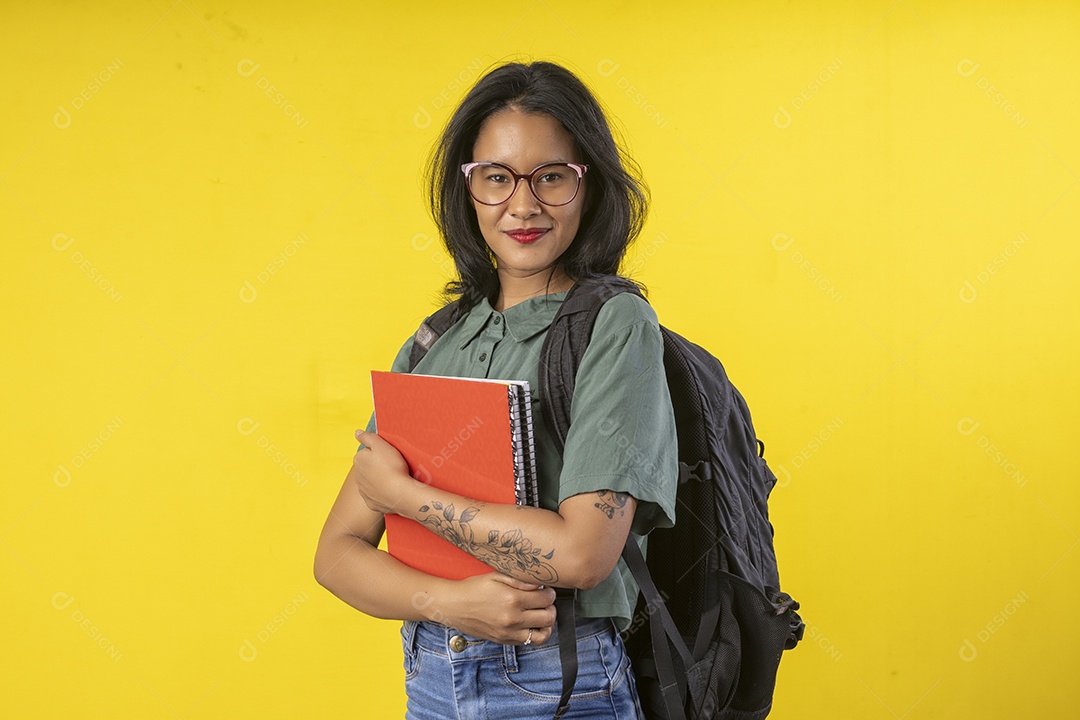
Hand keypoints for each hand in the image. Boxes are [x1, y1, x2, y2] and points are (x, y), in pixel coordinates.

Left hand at [351, 429, 413, 514]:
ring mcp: (364, 491)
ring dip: (379, 480)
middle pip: (368, 468)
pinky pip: (376, 496)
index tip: (389, 456)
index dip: (379, 453)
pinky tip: (391, 491)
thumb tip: (357, 432)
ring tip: (393, 479)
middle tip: (392, 467)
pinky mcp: (371, 503)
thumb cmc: (392, 467)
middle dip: (377, 467)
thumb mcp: (381, 445)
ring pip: (371, 482)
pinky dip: (382, 494)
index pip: (367, 452)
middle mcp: (357, 476)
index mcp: (359, 460)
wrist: (400, 493)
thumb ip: (367, 437)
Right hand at [433, 573, 556, 644]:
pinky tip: (530, 624)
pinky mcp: (503, 640)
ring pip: (542, 635)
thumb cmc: (474, 588)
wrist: (453, 605)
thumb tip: (540, 584)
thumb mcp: (497, 576)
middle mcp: (513, 619)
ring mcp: (508, 632)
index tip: (546, 590)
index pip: (546, 599)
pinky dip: (534, 634)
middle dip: (550, 607)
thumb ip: (521, 580)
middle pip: (548, 617)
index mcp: (513, 599)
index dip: (550, 592)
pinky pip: (528, 642)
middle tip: (545, 601)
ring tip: (542, 615)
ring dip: (547, 625)